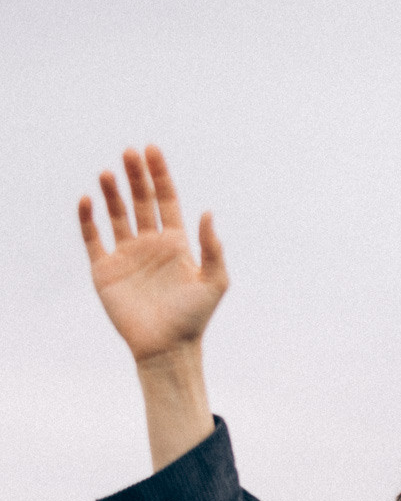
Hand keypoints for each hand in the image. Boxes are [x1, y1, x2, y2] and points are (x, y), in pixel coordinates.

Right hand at [78, 146, 227, 363]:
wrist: (167, 349)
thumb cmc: (194, 319)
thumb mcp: (214, 283)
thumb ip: (213, 249)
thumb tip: (208, 212)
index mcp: (176, 244)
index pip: (166, 200)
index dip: (160, 175)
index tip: (152, 151)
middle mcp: (150, 244)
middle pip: (141, 201)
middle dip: (135, 176)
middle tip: (129, 153)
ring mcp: (127, 256)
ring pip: (117, 214)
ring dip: (112, 193)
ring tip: (108, 173)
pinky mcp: (106, 270)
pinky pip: (93, 239)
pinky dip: (88, 220)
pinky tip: (87, 201)